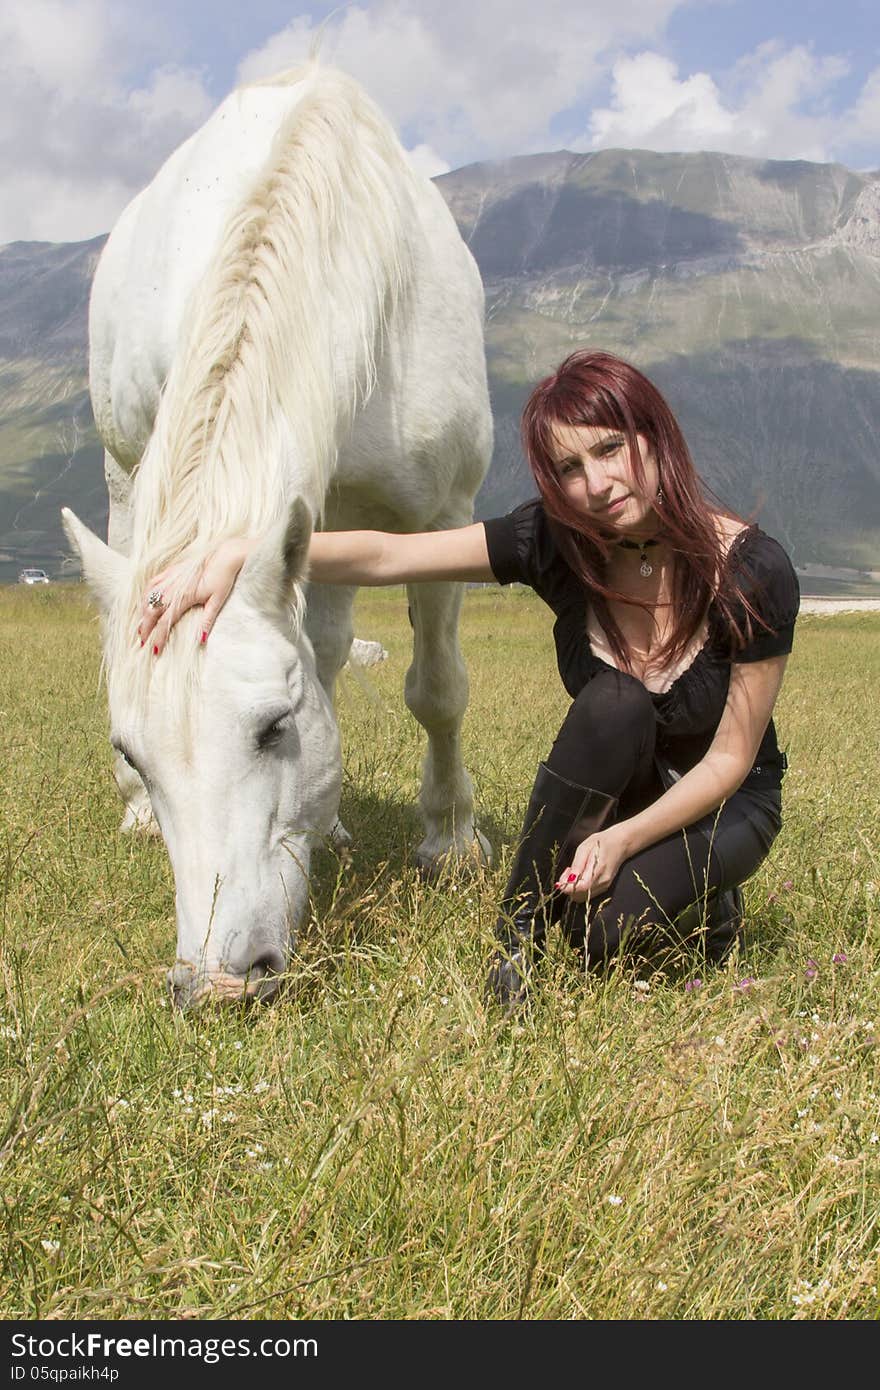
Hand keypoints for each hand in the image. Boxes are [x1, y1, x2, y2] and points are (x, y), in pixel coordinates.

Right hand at [138, 538, 250, 653]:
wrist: (225, 554)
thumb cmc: (223, 578)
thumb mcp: (217, 601)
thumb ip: (207, 620)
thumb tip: (201, 640)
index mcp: (184, 597)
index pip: (165, 622)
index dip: (158, 637)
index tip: (155, 650)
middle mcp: (172, 587)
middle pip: (152, 611)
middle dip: (145, 628)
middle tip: (142, 641)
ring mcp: (170, 577)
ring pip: (148, 597)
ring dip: (143, 612)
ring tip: (141, 626)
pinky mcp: (171, 569)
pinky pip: (152, 583)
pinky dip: (145, 595)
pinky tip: (145, 602)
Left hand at [555, 821, 631, 901]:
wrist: (620, 843)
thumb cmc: (601, 842)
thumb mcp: (585, 848)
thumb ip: (577, 865)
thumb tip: (568, 880)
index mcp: (598, 870)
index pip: (580, 888)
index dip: (567, 888)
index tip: (559, 882)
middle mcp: (603, 882)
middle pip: (579, 896)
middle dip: (569, 888)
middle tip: (567, 873)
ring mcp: (605, 886)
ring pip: (583, 897)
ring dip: (574, 889)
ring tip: (574, 873)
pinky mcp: (605, 887)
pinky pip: (588, 894)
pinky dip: (580, 888)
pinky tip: (581, 876)